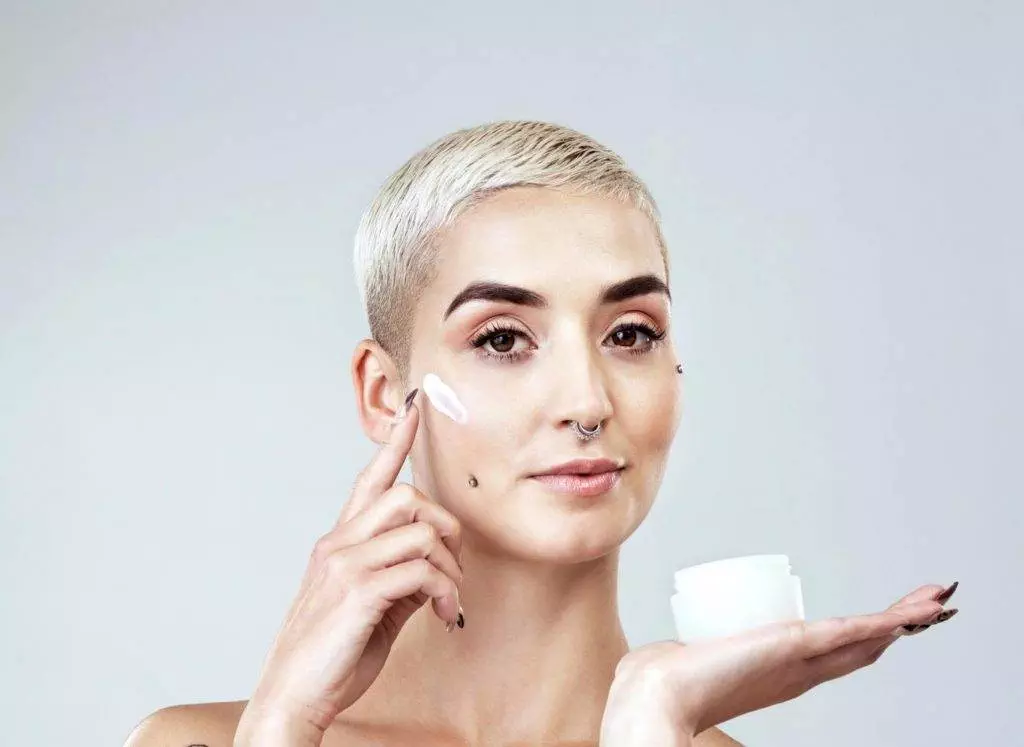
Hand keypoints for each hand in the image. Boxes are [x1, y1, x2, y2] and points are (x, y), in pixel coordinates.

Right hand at [235, 389, 462, 744]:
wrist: (292, 696)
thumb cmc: (331, 656)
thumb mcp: (372, 610)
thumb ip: (400, 579)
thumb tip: (437, 569)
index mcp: (338, 544)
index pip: (369, 479)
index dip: (395, 442)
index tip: (414, 409)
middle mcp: (338, 544)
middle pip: (407, 496)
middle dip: (445, 527)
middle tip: (453, 569)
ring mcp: (345, 566)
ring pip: (420, 531)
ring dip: (450, 568)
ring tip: (448, 602)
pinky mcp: (357, 592)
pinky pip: (421, 571)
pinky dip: (444, 592)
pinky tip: (443, 616)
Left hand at [601, 582, 959, 742]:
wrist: (658, 694)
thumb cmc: (667, 680)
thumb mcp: (693, 657)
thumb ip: (686, 652)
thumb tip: (676, 647)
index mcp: (782, 672)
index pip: (837, 650)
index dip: (868, 634)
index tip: (890, 617)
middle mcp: (800, 672)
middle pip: (863, 643)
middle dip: (899, 622)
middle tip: (931, 601)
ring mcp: (801, 662)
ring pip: (867, 636)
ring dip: (906, 616)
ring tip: (937, 598)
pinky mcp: (795, 648)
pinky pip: (854, 632)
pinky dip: (889, 621)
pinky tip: (915, 612)